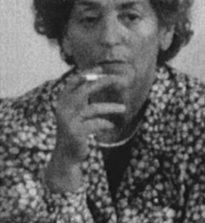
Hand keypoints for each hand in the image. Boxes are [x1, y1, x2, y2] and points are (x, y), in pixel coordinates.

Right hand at [46, 70, 124, 190]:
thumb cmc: (75, 130)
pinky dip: (106, 124)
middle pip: (84, 91)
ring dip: (111, 107)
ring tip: (124, 109)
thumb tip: (101, 79)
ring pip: (93, 109)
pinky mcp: (75, 133)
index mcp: (62, 102)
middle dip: (102, 83)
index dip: (86, 74)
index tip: (101, 68)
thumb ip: (84, 98)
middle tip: (118, 79)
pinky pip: (95, 124)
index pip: (73, 83)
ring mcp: (68, 121)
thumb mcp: (77, 112)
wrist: (66, 154)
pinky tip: (110, 126)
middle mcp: (63, 109)